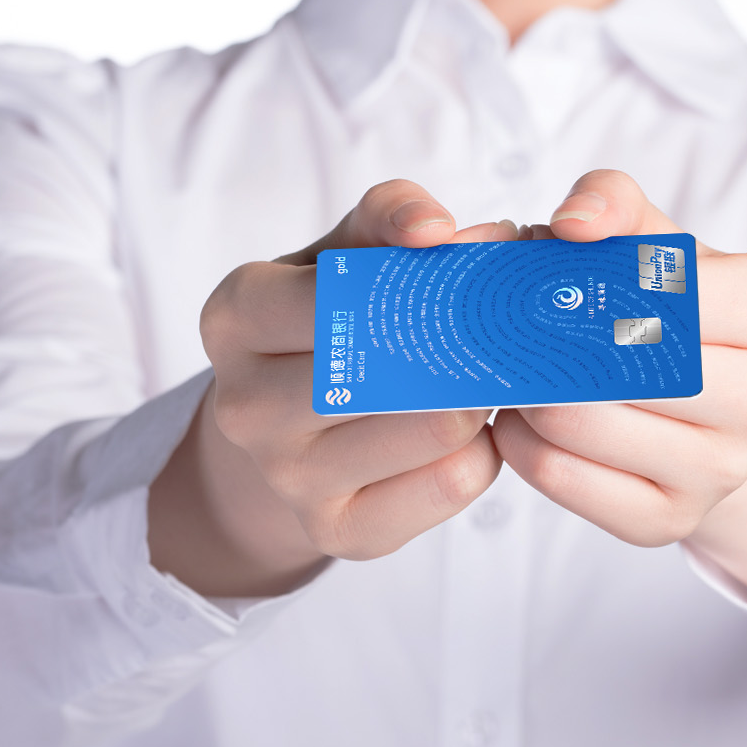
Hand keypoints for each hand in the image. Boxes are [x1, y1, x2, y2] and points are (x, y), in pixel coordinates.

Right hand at [149, 181, 516, 596]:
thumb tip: (437, 230)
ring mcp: (284, 477)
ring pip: (433, 430)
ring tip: (493, 370)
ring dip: (485, 396)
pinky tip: (474, 430)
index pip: (333, 292)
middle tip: (509, 319)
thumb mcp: (342, 250)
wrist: (286, 428)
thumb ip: (389, 214)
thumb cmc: (327, 319)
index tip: (472, 252)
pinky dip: (483, 452)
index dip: (419, 271)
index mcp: (236, 317)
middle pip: (388, 367)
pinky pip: (449, 484)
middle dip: (466, 340)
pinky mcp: (336, 532)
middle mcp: (244, 404)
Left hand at [493, 170, 746, 606]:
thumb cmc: (673, 306)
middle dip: (546, 337)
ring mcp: (727, 472)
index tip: (546, 266)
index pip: (671, 286)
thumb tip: (575, 224)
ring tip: (511, 365)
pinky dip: (520, 442)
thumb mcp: (656, 239)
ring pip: (582, 422)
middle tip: (505, 322)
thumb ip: (613, 201)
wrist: (713, 405)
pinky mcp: (671, 521)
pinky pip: (562, 476)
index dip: (592, 275)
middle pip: (622, 359)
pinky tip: (520, 416)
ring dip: (523, 389)